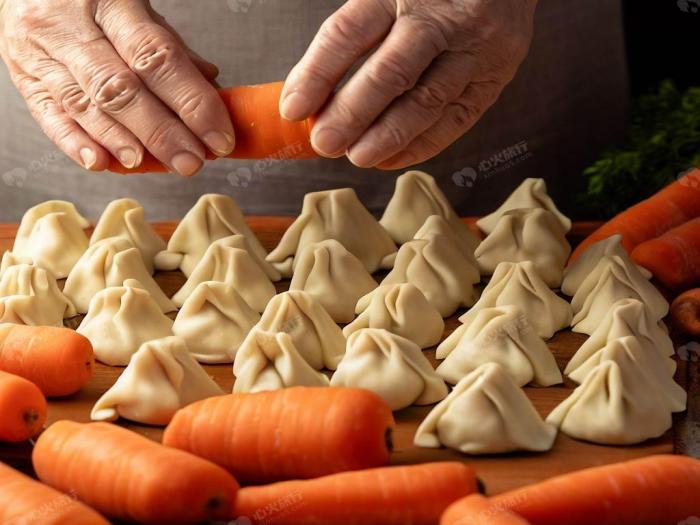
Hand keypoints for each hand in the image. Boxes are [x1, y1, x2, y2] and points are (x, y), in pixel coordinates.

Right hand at [0, 0, 233, 175]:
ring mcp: (40, 52)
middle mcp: (70, 25)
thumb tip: (211, 88)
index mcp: (111, 0)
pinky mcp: (23, 77)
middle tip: (191, 162)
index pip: (156, 58)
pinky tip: (102, 164)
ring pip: (84, 105)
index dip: (191, 102)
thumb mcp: (134, 7)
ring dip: (123, 142)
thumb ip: (169, 48)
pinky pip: (48, 115)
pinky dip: (75, 143)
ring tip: (156, 165)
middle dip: (162, 132)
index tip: (218, 136)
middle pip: (120, 88)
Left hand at [280, 0, 535, 168]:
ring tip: (356, 157)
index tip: (293, 109)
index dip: (317, 74)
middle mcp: (442, 16)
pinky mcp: (495, 76)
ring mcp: (474, 48)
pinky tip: (391, 158)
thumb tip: (309, 93)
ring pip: (426, 102)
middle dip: (351, 114)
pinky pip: (456, 120)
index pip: (349, 34)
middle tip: (325, 143)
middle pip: (390, 73)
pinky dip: (421, 145)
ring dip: (387, 137)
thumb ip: (355, 31)